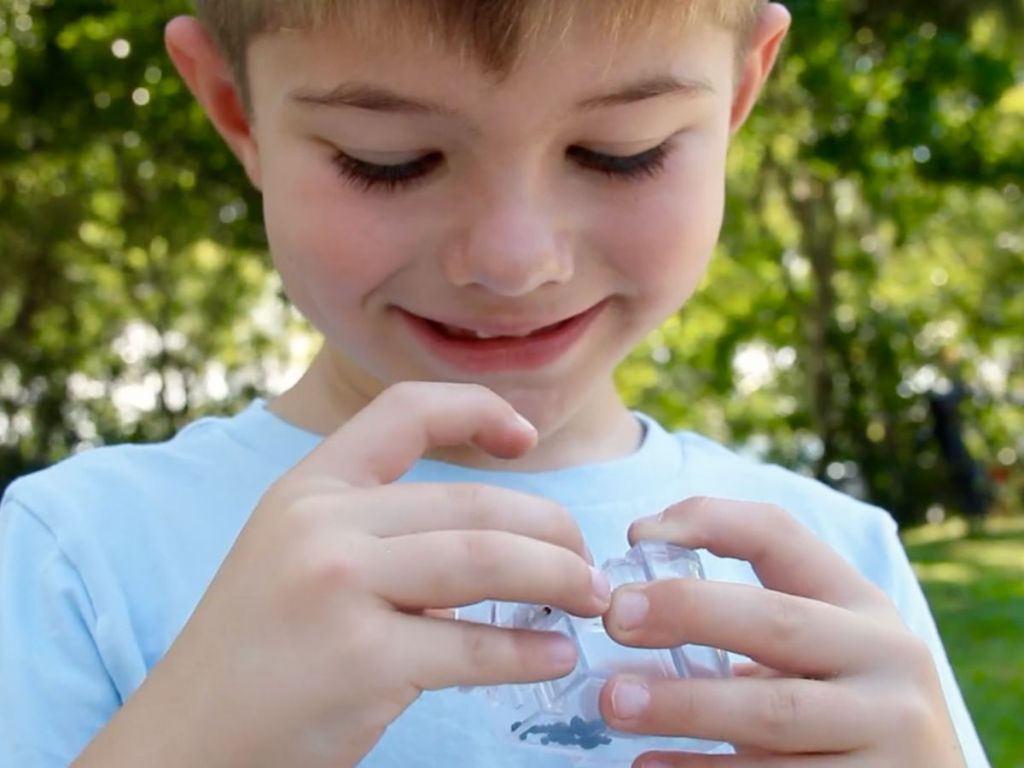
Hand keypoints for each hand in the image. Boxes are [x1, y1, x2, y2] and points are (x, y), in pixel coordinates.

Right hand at [79, 383, 608, 767]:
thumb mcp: (298, 555)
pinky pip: (474, 647)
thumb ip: (382, 532)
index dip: (477, 409)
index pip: (405, 411)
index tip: (525, 439)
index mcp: (309, 487)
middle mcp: (322, 524)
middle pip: (474, 503)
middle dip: (552, 529)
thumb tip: (504, 538)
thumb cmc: (257, 648)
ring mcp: (339, 589)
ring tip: (591, 600)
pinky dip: (530, 651)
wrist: (185, 740)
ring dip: (559, 578)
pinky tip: (555, 654)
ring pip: (488, 559)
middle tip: (586, 563)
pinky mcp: (360, 662)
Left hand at [597, 497, 965, 767]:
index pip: (782, 536)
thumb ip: (759, 620)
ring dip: (681, 705)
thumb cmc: (847, 710)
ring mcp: (889, 732)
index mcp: (863, 605)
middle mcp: (887, 658)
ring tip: (613, 702)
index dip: (707, 522)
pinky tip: (649, 766)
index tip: (636, 535)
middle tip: (615, 616)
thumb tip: (637, 605)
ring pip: (770, 712)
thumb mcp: (825, 649)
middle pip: (775, 621)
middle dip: (687, 611)